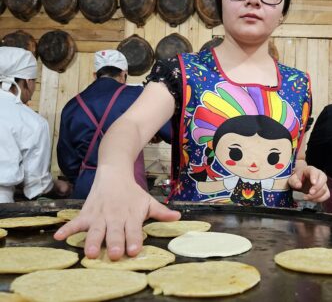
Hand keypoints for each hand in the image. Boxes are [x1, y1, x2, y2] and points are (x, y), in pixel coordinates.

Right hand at [53, 175, 180, 259]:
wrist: (114, 172)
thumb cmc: (132, 192)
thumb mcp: (147, 200)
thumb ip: (161, 211)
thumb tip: (178, 217)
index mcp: (131, 215)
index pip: (134, 229)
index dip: (134, 239)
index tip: (134, 249)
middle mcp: (115, 217)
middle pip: (115, 232)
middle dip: (114, 242)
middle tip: (114, 253)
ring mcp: (99, 215)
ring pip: (95, 229)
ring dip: (92, 240)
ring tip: (90, 252)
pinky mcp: (87, 212)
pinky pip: (76, 221)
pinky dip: (67, 228)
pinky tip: (59, 236)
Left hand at [289, 165, 329, 201]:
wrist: (301, 181)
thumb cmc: (297, 178)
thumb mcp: (293, 178)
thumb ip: (294, 181)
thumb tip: (298, 185)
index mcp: (311, 170)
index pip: (314, 172)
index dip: (314, 177)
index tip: (313, 183)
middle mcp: (319, 175)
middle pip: (323, 180)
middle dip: (317, 188)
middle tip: (310, 193)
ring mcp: (323, 183)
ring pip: (325, 189)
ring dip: (317, 195)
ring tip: (307, 197)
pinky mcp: (325, 190)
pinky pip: (326, 195)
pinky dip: (320, 199)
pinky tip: (312, 200)